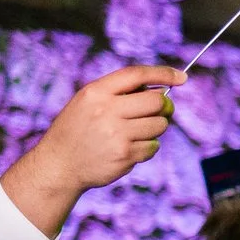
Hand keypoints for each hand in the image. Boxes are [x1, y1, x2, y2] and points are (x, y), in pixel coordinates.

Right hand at [1, 64, 187, 236]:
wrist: (58, 165)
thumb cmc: (77, 130)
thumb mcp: (87, 102)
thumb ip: (118, 93)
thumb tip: (161, 91)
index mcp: (96, 92)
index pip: (136, 74)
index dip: (163, 73)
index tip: (181, 77)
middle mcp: (106, 111)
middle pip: (157, 101)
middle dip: (162, 107)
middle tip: (156, 112)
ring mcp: (117, 134)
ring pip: (159, 125)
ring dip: (154, 128)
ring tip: (134, 133)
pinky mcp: (125, 155)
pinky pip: (152, 147)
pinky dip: (146, 147)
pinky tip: (127, 148)